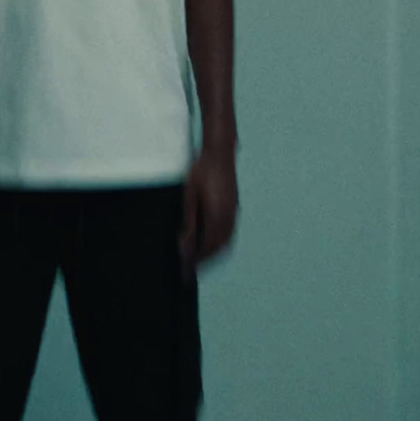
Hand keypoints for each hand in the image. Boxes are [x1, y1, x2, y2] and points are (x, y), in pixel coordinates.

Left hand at [178, 147, 237, 279]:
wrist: (220, 151)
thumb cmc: (202, 170)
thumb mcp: (190, 195)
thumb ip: (189, 221)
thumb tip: (185, 243)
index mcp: (217, 215)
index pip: (207, 247)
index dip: (197, 260)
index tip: (187, 269)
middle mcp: (229, 216)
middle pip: (218, 248)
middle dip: (206, 260)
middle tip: (192, 269)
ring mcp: (234, 211)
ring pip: (226, 241)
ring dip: (214, 252)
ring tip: (201, 259)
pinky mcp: (234, 207)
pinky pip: (229, 232)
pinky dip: (220, 242)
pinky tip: (211, 241)